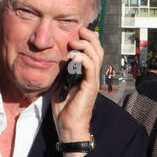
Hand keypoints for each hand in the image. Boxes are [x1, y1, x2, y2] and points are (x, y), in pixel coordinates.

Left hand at [53, 25, 101, 156]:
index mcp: (86, 73)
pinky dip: (83, 59)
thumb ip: (63, 70)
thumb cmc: (65, 108)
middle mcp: (92, 75)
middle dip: (89, 37)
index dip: (87, 38)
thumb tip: (58, 56)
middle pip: (98, 49)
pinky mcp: (90, 87)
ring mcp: (92, 81)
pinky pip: (91, 68)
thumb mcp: (61, 83)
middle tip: (79, 30)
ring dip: (86, 45)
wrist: (69, 126)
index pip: (93, 50)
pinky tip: (73, 56)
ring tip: (74, 42)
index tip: (76, 30)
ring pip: (96, 55)